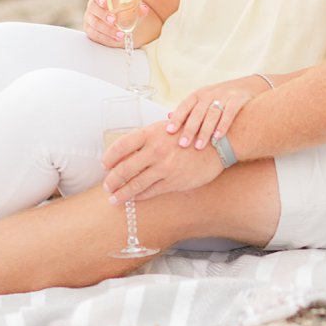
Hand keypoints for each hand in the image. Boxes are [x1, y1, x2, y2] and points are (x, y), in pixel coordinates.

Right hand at [83, 0, 149, 47]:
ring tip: (121, 34)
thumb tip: (143, 10)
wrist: (122, 22)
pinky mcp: (90, 30)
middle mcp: (93, 5)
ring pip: (95, 23)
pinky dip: (106, 38)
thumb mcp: (132, 7)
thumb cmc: (124, 10)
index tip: (105, 2)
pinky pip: (95, 34)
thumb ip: (138, 7)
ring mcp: (90, 18)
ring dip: (108, 30)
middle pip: (93, 8)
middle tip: (114, 20)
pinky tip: (116, 39)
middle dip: (104, 15)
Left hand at [102, 119, 222, 201]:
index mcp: (152, 133)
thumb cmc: (194, 133)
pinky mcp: (174, 182)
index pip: (120, 147)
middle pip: (123, 169)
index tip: (105, 165)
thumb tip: (130, 146)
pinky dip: (139, 196)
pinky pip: (150, 192)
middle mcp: (156, 150)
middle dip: (111, 180)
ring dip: (121, 193)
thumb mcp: (170, 126)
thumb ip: (150, 136)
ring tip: (114, 199)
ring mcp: (164, 168)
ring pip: (134, 184)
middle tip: (106, 185)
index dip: (108, 158)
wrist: (220, 144)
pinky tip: (134, 198)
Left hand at [166, 76, 265, 151]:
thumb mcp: (204, 100)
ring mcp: (225, 96)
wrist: (250, 86)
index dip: (177, 118)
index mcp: (198, 95)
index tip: (169, 132)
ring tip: (199, 146)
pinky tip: (218, 137)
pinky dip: (223, 125)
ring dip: (205, 131)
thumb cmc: (222, 97)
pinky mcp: (238, 99)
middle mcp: (210, 94)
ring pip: (212, 114)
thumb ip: (189, 109)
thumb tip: (168, 117)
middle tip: (183, 144)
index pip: (185, 106)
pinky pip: (229, 113)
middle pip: (197, 112)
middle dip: (189, 129)